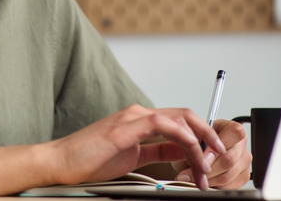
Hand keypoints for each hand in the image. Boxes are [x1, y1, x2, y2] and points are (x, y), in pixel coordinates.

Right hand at [48, 104, 226, 189]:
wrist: (60, 163)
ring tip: (206, 166)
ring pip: (179, 118)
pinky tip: (190, 151)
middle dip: (208, 134)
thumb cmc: (89, 161)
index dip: (201, 138)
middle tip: (219, 157)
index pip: (180, 122)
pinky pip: (163, 124)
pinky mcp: (126, 126)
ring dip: (200, 142)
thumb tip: (179, 153)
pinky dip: (183, 137)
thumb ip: (155, 151)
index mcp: (139, 121)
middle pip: (185, 114)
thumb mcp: (132, 158)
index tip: (211, 159)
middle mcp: (138, 114)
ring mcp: (132, 117)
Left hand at [173, 119, 251, 189]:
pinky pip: (230, 186)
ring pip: (228, 175)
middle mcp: (242, 144)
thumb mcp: (195, 136)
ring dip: (208, 180)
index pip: (234, 134)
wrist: (199, 150)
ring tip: (194, 179)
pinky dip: (214, 186)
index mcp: (233, 129)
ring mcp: (244, 161)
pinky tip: (205, 181)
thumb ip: (197, 144)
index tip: (201, 157)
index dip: (217, 147)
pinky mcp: (243, 176)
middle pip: (229, 159)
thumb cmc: (199, 140)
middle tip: (193, 172)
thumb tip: (195, 157)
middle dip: (209, 168)